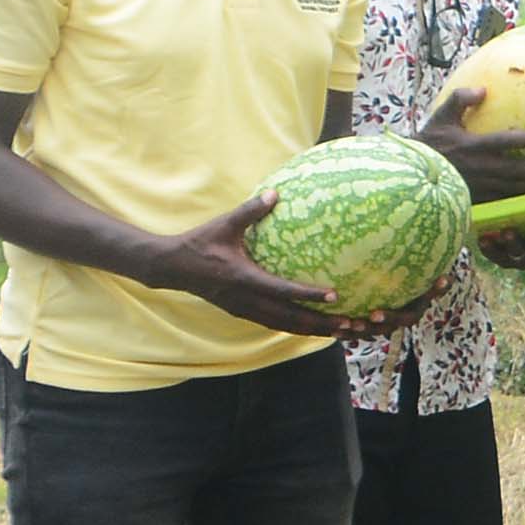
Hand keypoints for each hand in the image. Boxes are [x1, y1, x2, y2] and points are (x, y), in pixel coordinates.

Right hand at [156, 193, 345, 335]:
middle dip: (322, 324)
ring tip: (342, 332)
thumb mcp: (224, 224)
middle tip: (351, 325)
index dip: (308, 294)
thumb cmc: (200, 242)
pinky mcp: (243, 312)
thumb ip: (251, 210)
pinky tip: (316, 328)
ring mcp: (244, 310)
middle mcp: (246, 300)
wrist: (172, 267)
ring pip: (285, 326)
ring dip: (314, 330)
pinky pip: (275, 325)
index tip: (335, 295)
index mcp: (244, 278)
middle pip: (290, 319)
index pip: (283, 290)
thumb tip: (276, 192)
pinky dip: (297, 328)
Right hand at [419, 82, 524, 203]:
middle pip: (513, 170)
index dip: (524, 141)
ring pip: (509, 188)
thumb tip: (483, 89)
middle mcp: (477, 167)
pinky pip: (499, 202)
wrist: (411, 172)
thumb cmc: (429, 143)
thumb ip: (461, 99)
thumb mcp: (441, 116)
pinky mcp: (473, 199)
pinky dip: (516, 202)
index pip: (503, 142)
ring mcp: (476, 186)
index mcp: (471, 145)